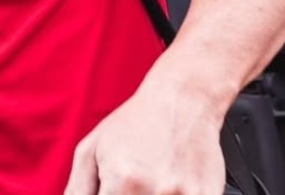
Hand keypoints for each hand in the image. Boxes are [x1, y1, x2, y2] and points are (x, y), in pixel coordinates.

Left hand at [64, 76, 227, 194]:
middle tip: (133, 184)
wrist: (182, 99)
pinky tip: (171, 185)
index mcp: (121, 183)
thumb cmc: (135, 123)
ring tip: (152, 182)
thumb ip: (77, 190)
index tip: (115, 192)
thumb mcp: (91, 151)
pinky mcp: (206, 194)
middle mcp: (153, 191)